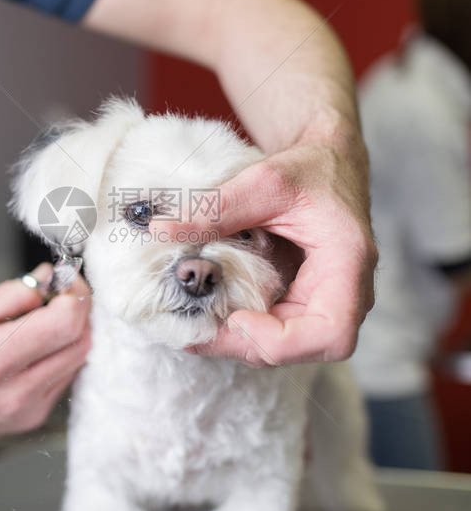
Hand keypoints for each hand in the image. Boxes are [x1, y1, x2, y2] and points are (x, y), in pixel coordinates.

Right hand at [0, 264, 90, 466]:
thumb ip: (11, 294)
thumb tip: (49, 280)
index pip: (65, 322)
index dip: (74, 294)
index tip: (66, 281)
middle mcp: (15, 392)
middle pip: (82, 342)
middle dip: (78, 311)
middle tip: (60, 294)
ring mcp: (26, 412)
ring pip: (77, 361)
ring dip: (71, 334)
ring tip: (43, 319)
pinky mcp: (30, 422)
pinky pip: (63, 379)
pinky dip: (59, 356)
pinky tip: (35, 347)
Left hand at [159, 137, 376, 365]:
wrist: (329, 163)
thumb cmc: (307, 168)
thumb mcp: (261, 182)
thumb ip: (214, 209)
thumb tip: (160, 229)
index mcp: (348, 264)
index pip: (332, 334)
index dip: (283, 341)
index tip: (237, 318)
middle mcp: (349, 293)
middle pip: (307, 348)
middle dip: (250, 345)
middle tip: (199, 329)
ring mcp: (331, 301)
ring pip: (292, 347)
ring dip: (244, 342)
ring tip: (197, 325)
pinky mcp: (310, 302)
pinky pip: (283, 331)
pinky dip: (248, 331)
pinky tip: (213, 316)